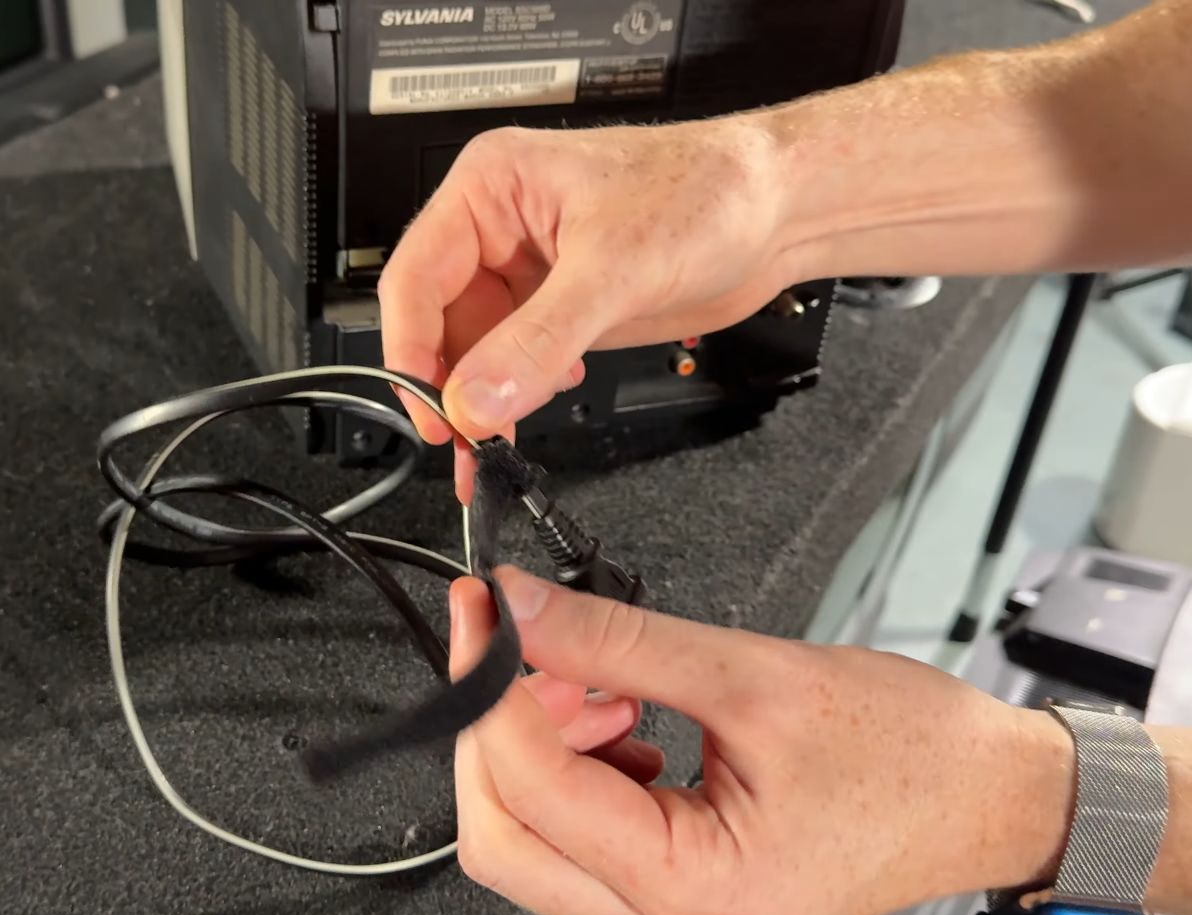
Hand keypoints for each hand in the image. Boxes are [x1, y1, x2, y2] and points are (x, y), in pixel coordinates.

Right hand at [379, 118, 802, 500]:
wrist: (779, 210)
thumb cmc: (709, 190)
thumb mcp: (614, 270)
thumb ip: (538, 342)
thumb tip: (476, 400)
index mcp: (491, 187)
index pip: (415, 277)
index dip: (412, 351)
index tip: (431, 412)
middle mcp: (501, 227)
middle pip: (439, 321)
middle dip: (448, 386)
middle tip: (462, 444)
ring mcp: (531, 270)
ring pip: (476, 349)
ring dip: (482, 401)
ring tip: (490, 450)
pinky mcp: (563, 306)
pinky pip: (516, 360)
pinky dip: (519, 394)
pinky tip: (536, 407)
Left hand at [448, 568, 1072, 914]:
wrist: (992, 796)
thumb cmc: (913, 755)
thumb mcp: (756, 674)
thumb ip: (619, 640)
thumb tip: (520, 609)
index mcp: (694, 887)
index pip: (531, 795)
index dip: (490, 693)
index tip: (484, 615)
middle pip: (506, 840)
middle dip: (500, 731)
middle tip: (526, 643)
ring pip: (536, 838)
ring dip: (543, 745)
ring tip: (611, 682)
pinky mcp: (678, 890)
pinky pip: (584, 834)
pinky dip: (581, 764)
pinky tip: (629, 712)